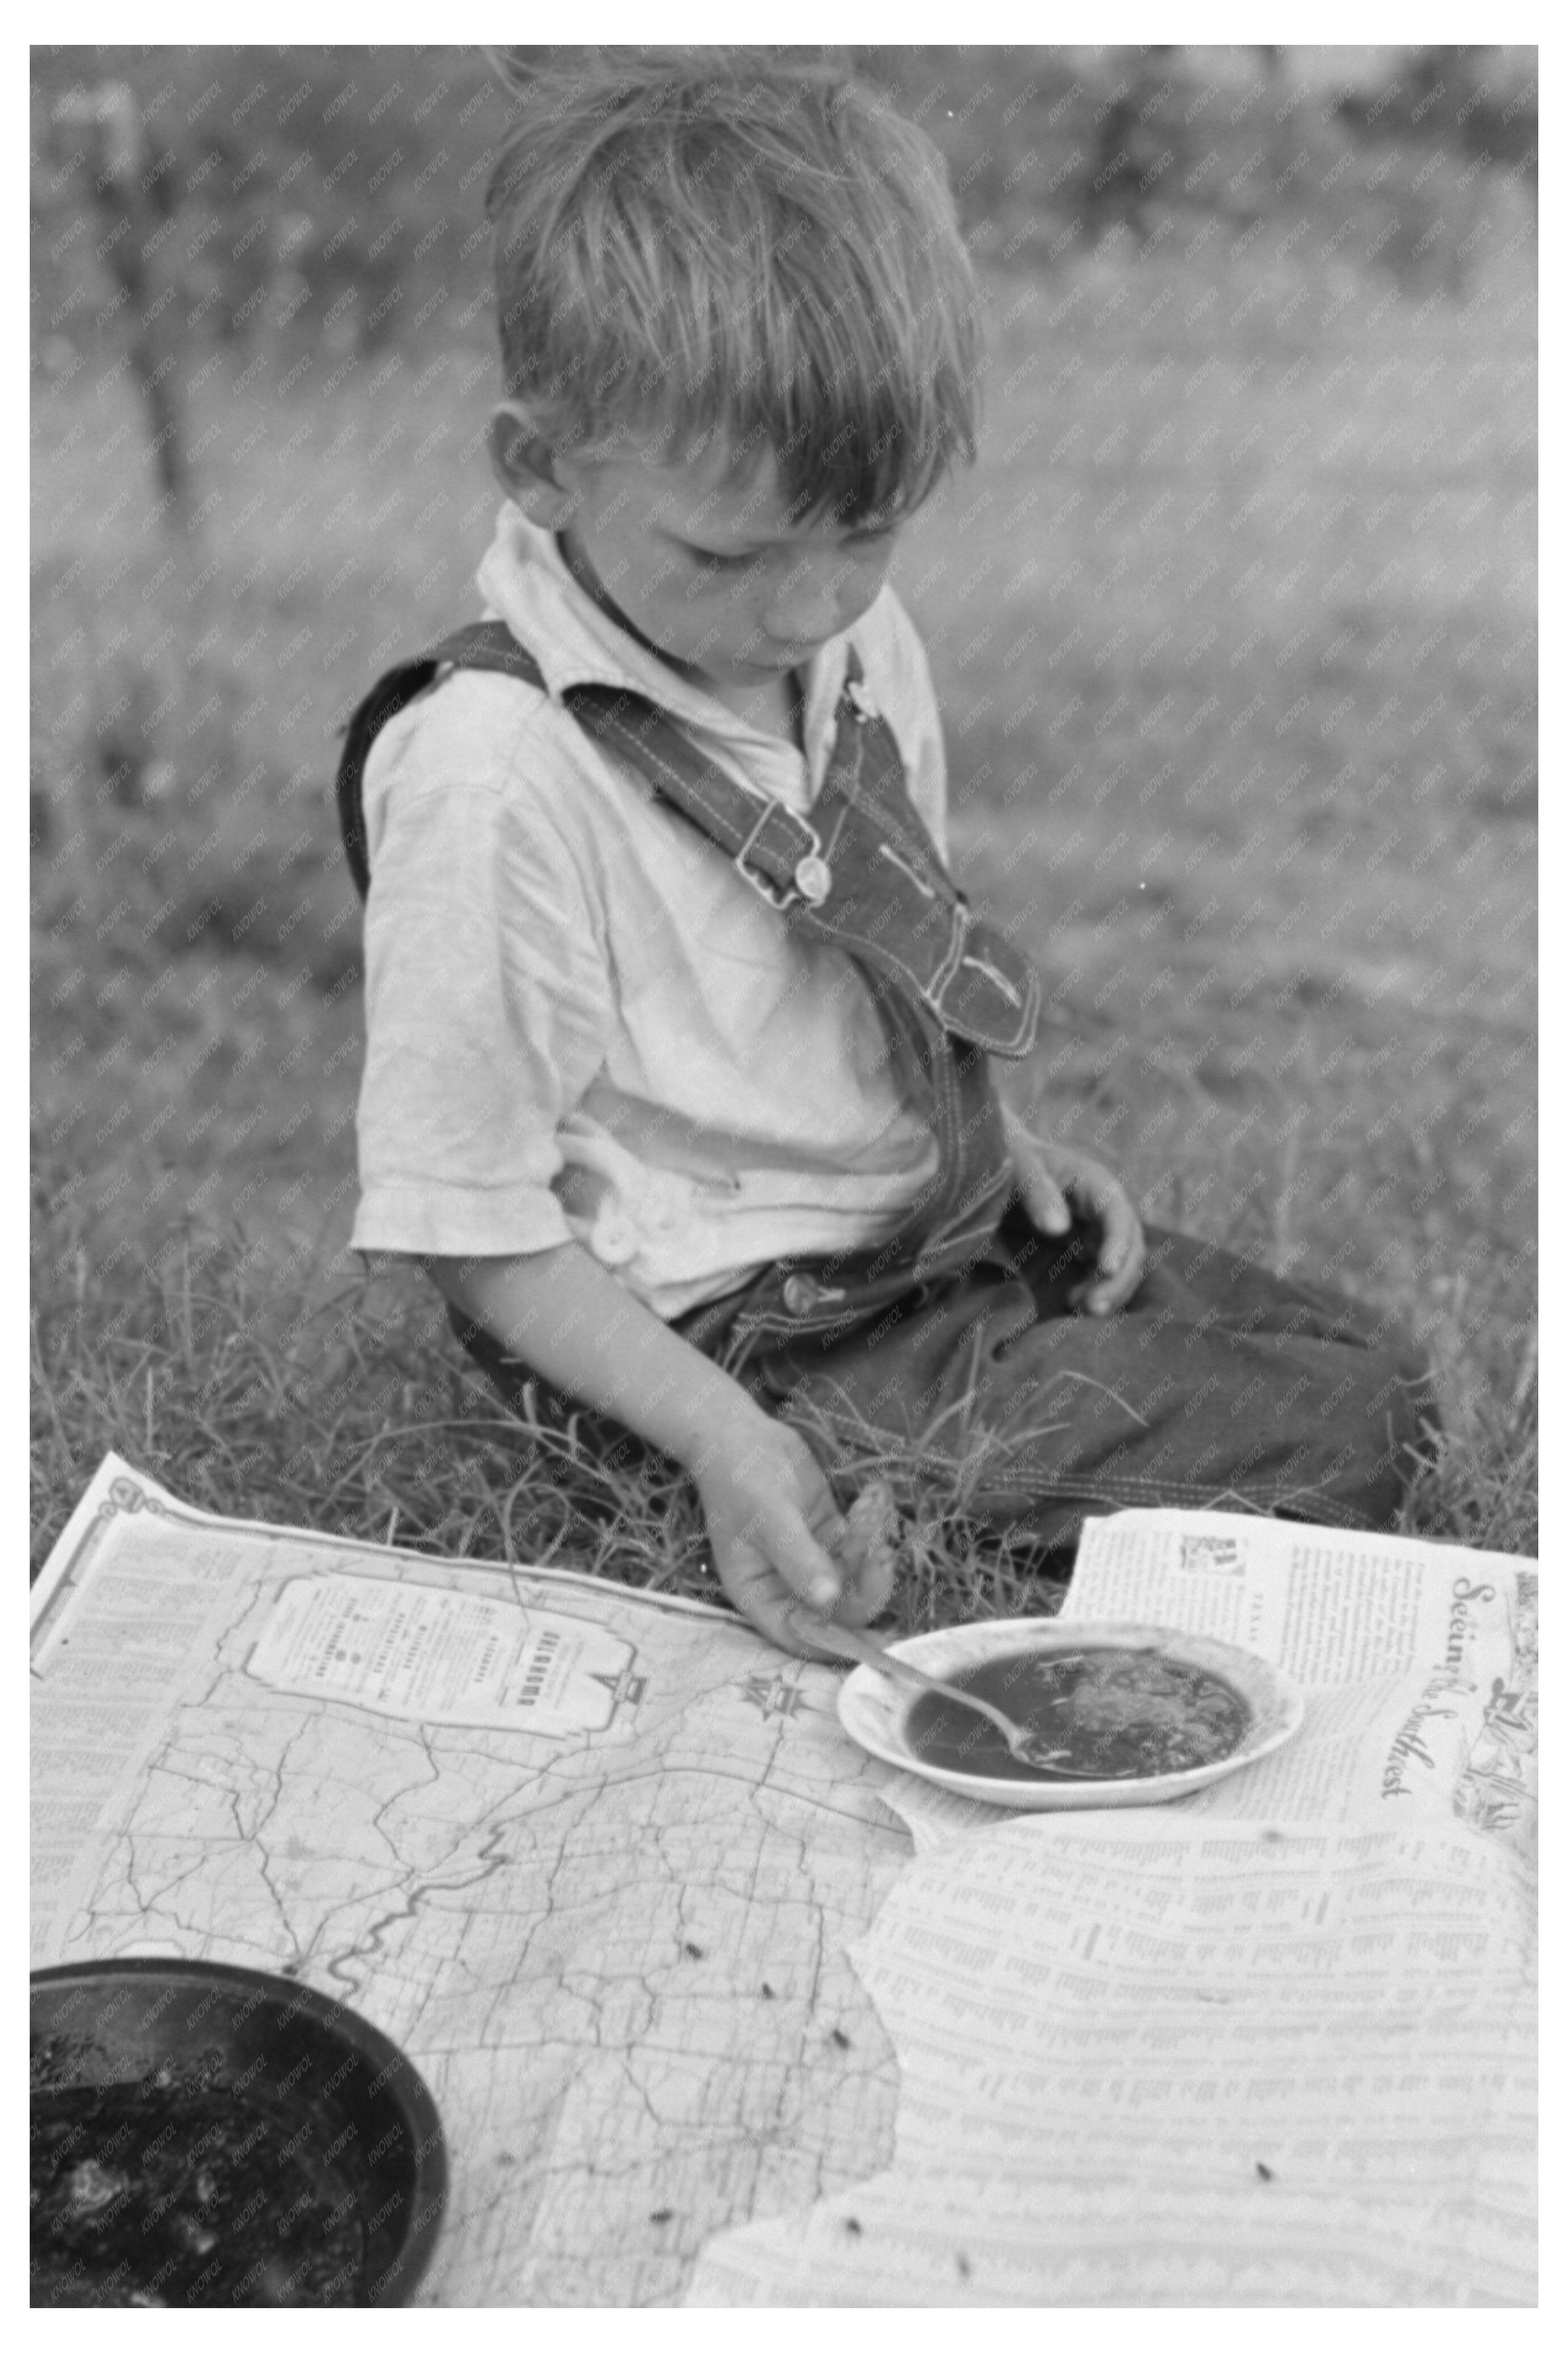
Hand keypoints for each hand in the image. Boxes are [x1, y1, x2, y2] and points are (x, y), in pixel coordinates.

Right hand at [693, 1426, 897, 1658]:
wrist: (741, 1433)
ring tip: (871, 1509)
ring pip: (855, 1576)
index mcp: (761, 1594)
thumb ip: (799, 1560)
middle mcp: (787, 1585)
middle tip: (885, 1555)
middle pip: (838, 1609)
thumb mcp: (769, 1520)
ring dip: (871, 1550)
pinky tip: (872, 1497)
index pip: (801, 1635)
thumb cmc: (742, 1480)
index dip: (838, 1644)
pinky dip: (871, 1527)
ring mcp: (811, 1560)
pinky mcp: (829, 1535)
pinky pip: (860, 1546)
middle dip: (866, 1586)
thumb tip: (828, 1600)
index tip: (879, 1640)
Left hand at [1005, 1121, 1146, 1315]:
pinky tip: (1074, 1304)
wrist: (1010, 1164)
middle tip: (1093, 1308)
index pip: (1118, 1215)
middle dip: (1118, 1279)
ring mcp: (1103, 1230)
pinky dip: (1097, 1290)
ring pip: (1124, 1265)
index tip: (1107, 1270)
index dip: (1117, 1243)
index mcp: (1096, 1184)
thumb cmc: (1015, 1160)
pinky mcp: (1092, 1247)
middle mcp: (1108, 1209)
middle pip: (1131, 1246)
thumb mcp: (1020, 1169)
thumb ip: (1038, 1193)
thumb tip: (1058, 1228)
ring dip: (1111, 1290)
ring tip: (1080, 1309)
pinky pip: (1106, 1273)